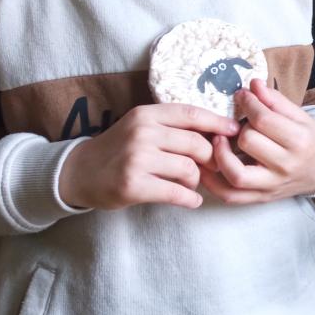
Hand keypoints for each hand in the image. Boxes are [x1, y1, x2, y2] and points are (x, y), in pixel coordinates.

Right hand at [58, 103, 231, 209]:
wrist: (79, 172)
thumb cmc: (120, 149)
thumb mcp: (142, 127)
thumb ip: (172, 127)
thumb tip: (219, 132)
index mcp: (147, 115)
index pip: (192, 114)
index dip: (218, 123)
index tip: (235, 132)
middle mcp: (142, 133)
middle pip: (198, 144)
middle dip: (211, 158)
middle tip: (212, 168)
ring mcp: (136, 159)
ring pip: (189, 169)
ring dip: (197, 180)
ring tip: (192, 184)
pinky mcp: (132, 185)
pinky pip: (176, 193)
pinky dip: (190, 199)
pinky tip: (191, 201)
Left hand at [200, 79, 314, 203]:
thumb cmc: (309, 140)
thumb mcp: (300, 116)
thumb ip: (275, 100)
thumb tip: (253, 84)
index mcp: (300, 141)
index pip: (264, 119)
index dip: (248, 102)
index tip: (241, 95)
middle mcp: (287, 165)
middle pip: (249, 142)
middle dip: (239, 127)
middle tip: (237, 122)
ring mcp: (272, 185)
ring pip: (236, 174)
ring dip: (220, 155)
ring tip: (218, 141)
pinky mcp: (261, 198)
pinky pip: (230, 196)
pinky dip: (213, 183)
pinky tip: (207, 166)